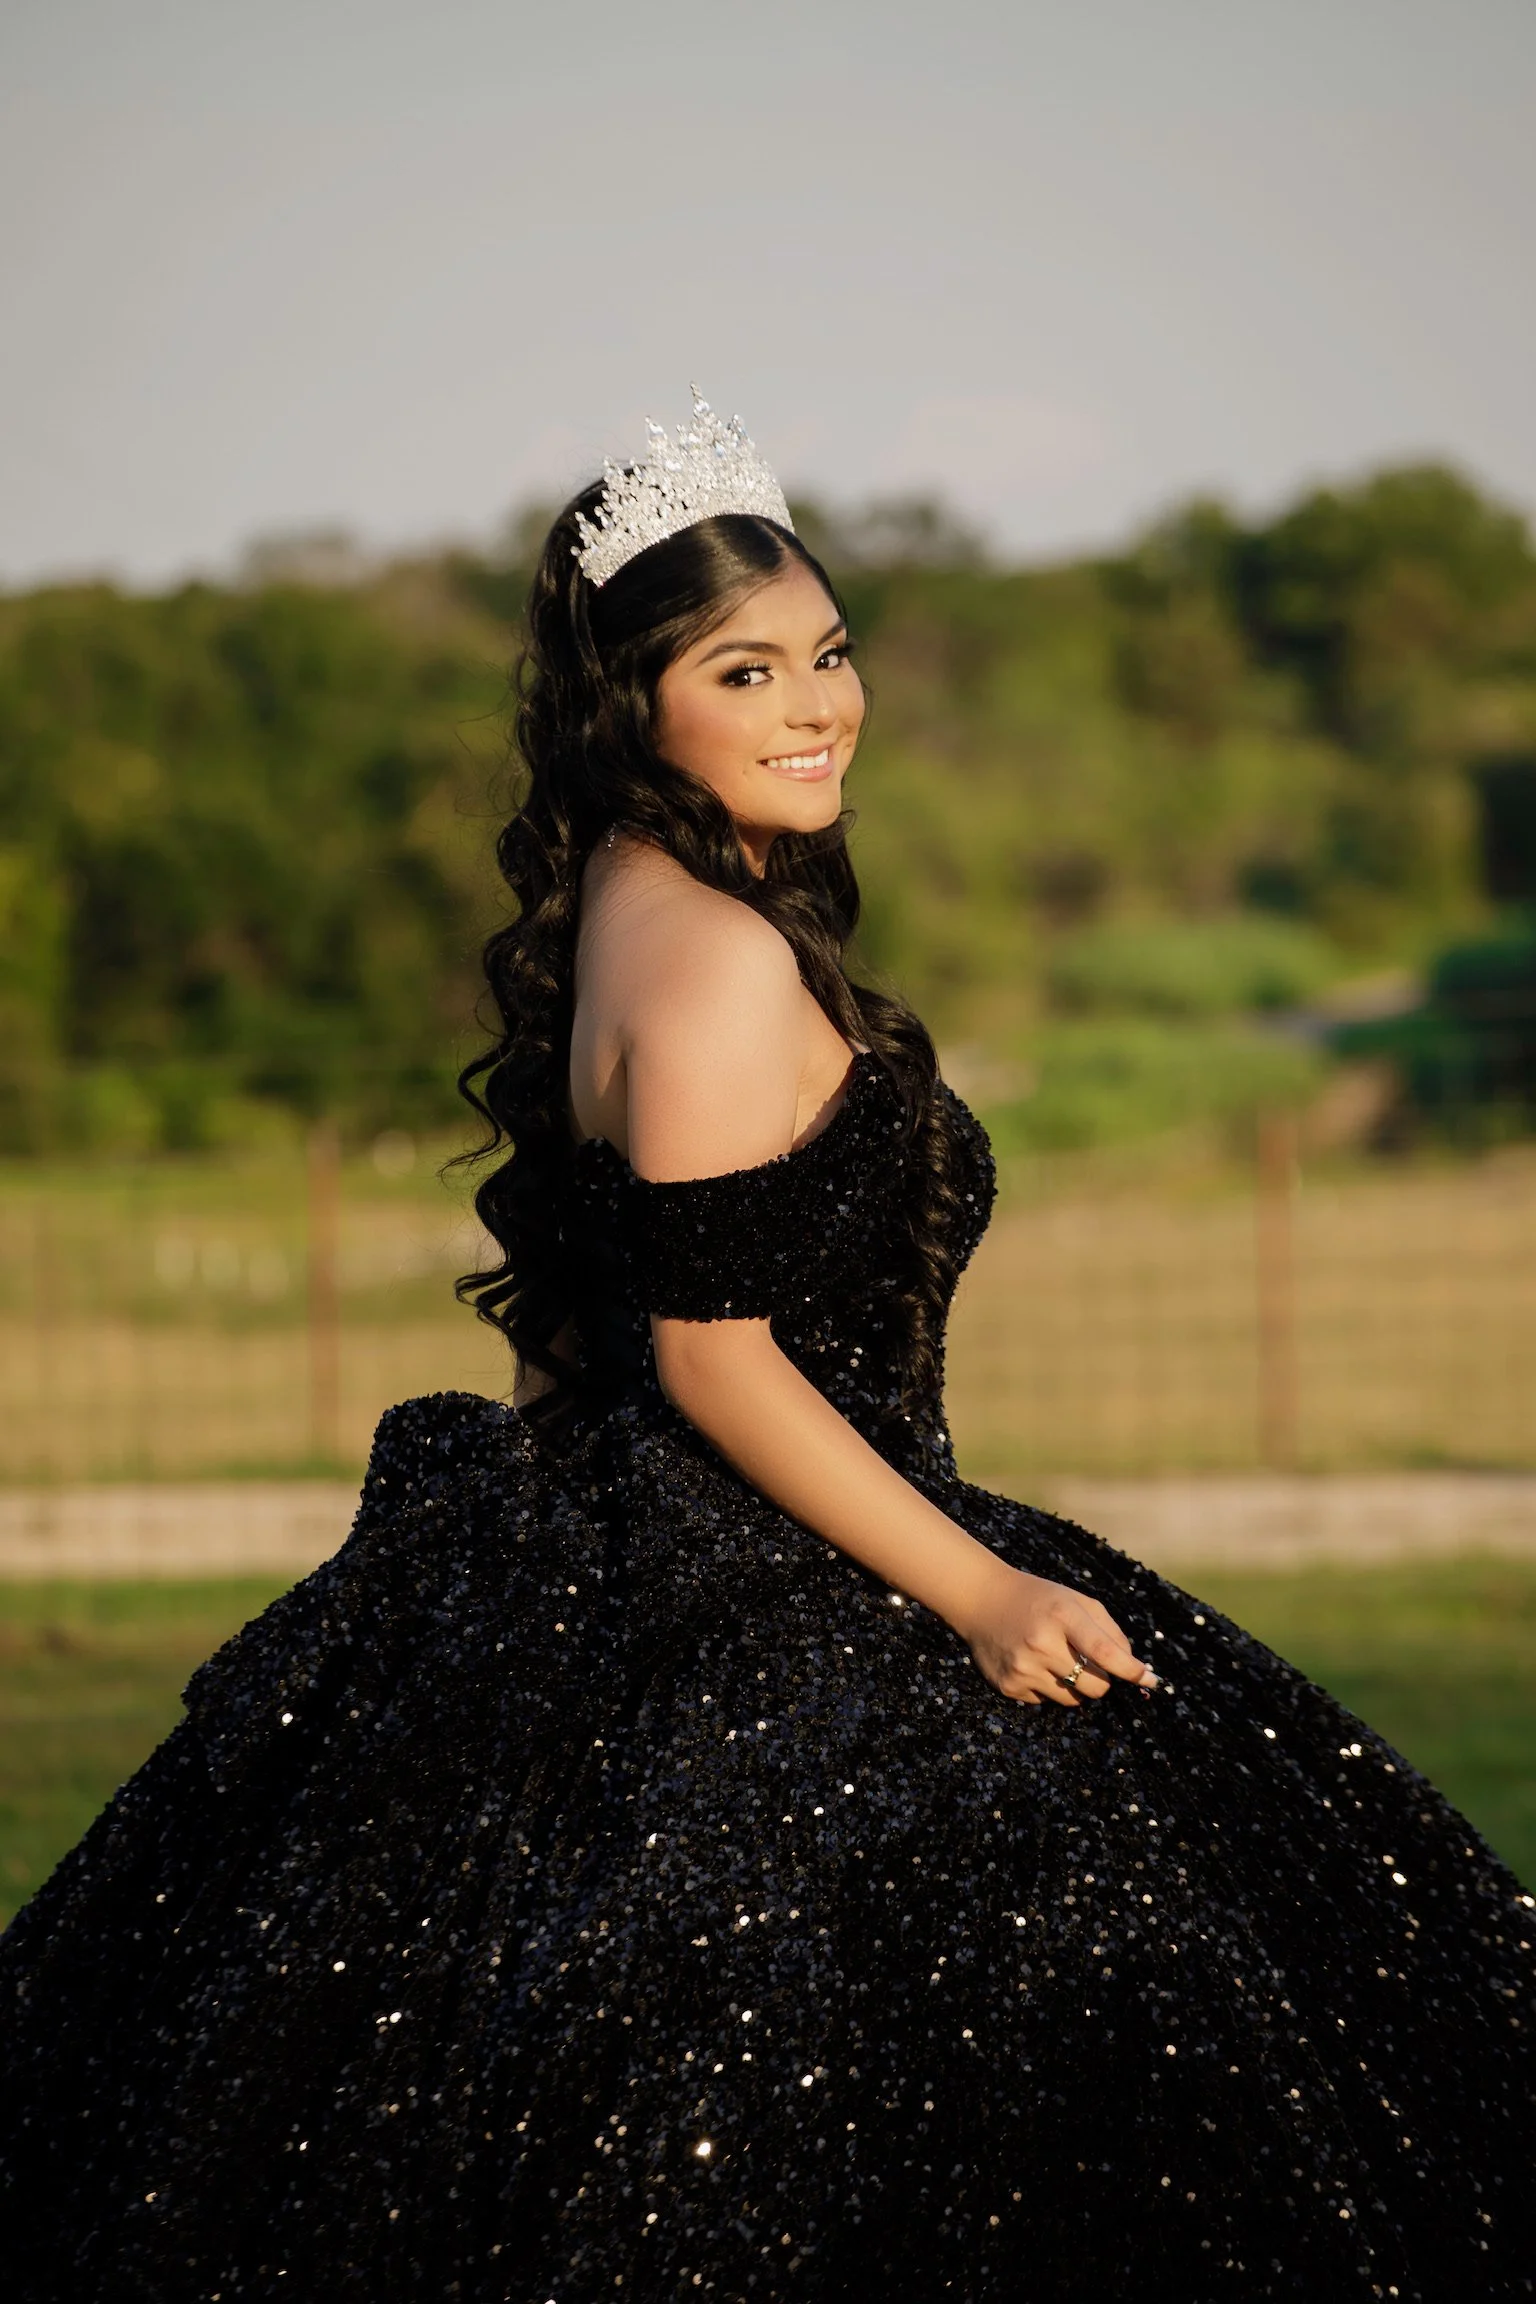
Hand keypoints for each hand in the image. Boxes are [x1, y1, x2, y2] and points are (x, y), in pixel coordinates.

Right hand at [958, 1563, 1158, 1707]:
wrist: (982, 1600)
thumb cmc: (1038, 1599)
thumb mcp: (1074, 1600)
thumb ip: (1108, 1630)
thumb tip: (1133, 1667)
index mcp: (1061, 1615)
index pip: (1103, 1650)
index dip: (1130, 1670)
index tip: (1151, 1680)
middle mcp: (1040, 1643)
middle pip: (1095, 1687)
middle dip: (1101, 1680)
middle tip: (1088, 1664)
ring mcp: (1022, 1668)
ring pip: (1073, 1700)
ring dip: (1075, 1686)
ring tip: (1056, 1660)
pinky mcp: (1009, 1687)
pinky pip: (1046, 1702)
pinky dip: (1048, 1689)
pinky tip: (1033, 1664)